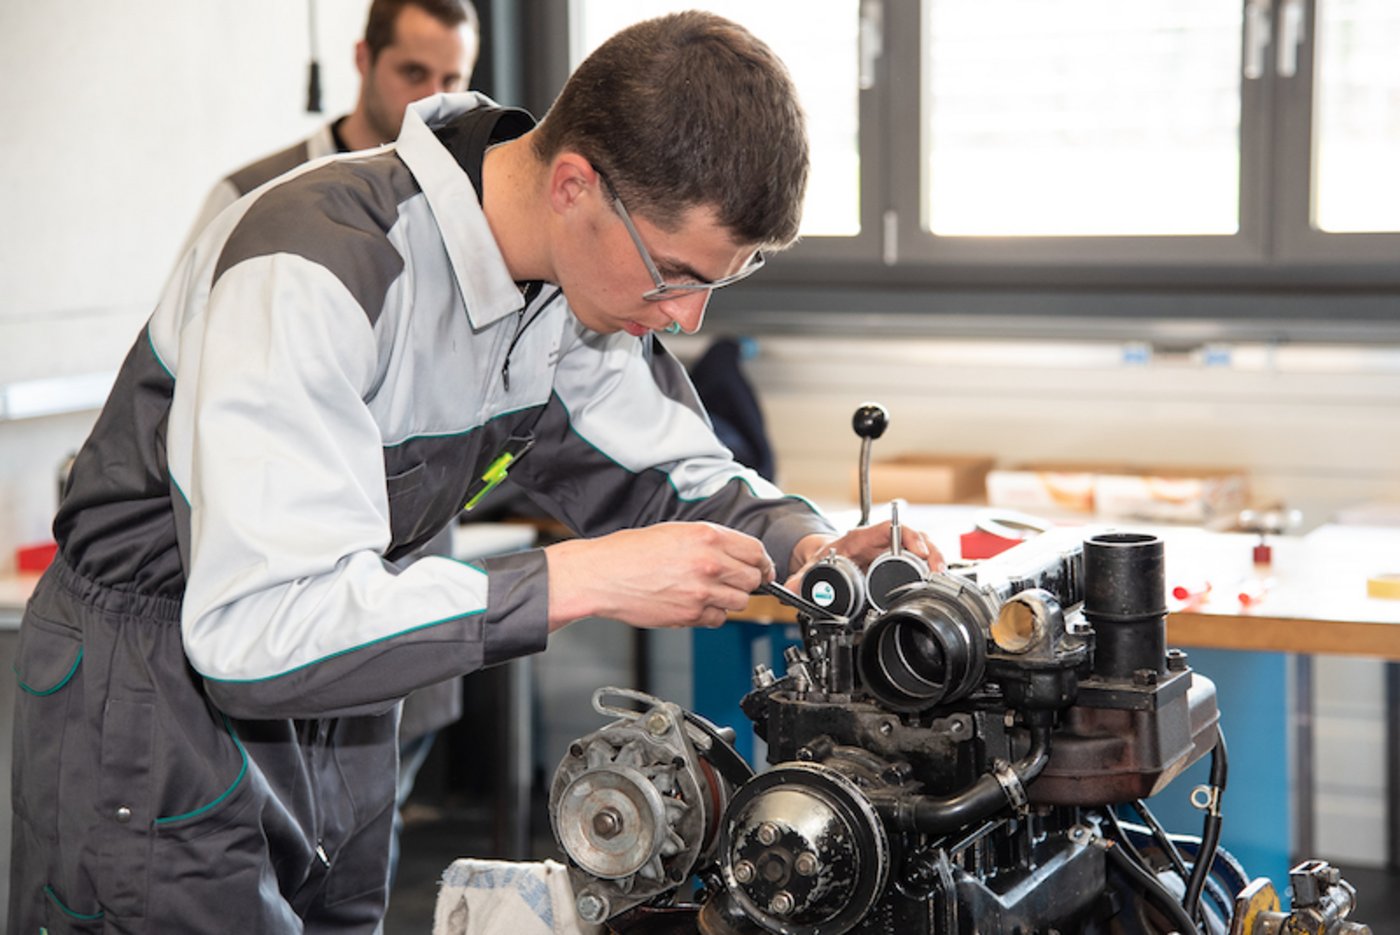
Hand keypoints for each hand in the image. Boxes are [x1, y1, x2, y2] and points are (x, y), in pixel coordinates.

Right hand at [546, 522, 775, 630]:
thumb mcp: (676, 531)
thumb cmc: (631, 551)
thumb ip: (710, 542)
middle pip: (753, 578)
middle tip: (733, 580)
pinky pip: (718, 619)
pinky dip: (712, 615)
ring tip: (708, 592)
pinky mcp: (691, 615)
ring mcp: (702, 592)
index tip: (760, 567)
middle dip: (747, 580)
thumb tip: (736, 554)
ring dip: (730, 599)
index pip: (756, 551)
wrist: (603, 575)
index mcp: (707, 537)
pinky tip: (695, 604)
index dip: (761, 561)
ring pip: (740, 602)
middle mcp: (709, 563)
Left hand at [785, 520, 945, 588]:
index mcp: (861, 538)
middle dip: (929, 551)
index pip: (888, 529)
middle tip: (936, 568)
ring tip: (940, 575)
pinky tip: (936, 579)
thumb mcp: (814, 566)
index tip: (918, 550)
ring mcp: (890, 550)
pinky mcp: (895, 562)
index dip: (907, 537)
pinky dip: (928, 568)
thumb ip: (801, 580)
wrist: (827, 555)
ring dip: (933, 560)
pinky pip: (917, 560)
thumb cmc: (825, 556)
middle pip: (911, 538)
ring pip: (919, 548)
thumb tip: (790, 589)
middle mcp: (879, 541)